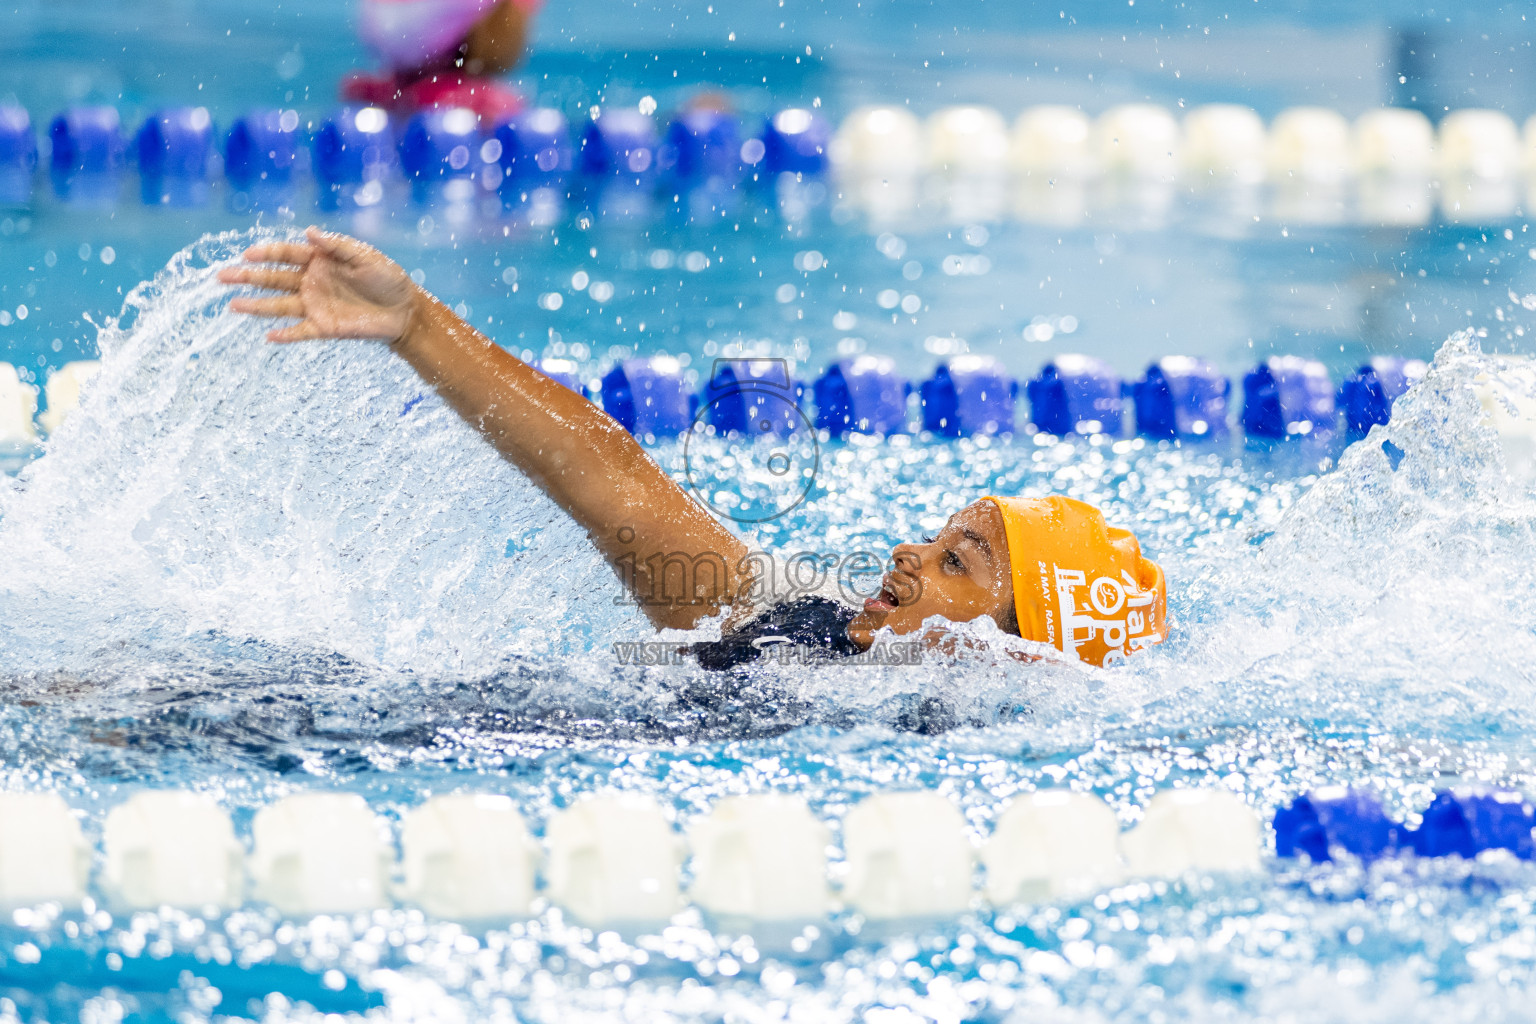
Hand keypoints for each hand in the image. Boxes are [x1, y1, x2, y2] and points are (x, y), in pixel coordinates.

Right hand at [218, 226, 418, 344]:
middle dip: (248, 277)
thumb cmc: (388, 278)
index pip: (286, 254)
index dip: (267, 253)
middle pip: (274, 278)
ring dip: (257, 306)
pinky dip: (285, 335)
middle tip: (222, 276)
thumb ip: (337, 246)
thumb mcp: (366, 257)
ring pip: (279, 305)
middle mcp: (311, 282)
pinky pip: (300, 331)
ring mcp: (315, 305)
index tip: (247, 254)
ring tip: (233, 305)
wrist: (405, 310)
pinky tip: (268, 337)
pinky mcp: (324, 327)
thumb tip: (310, 231)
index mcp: (320, 260)